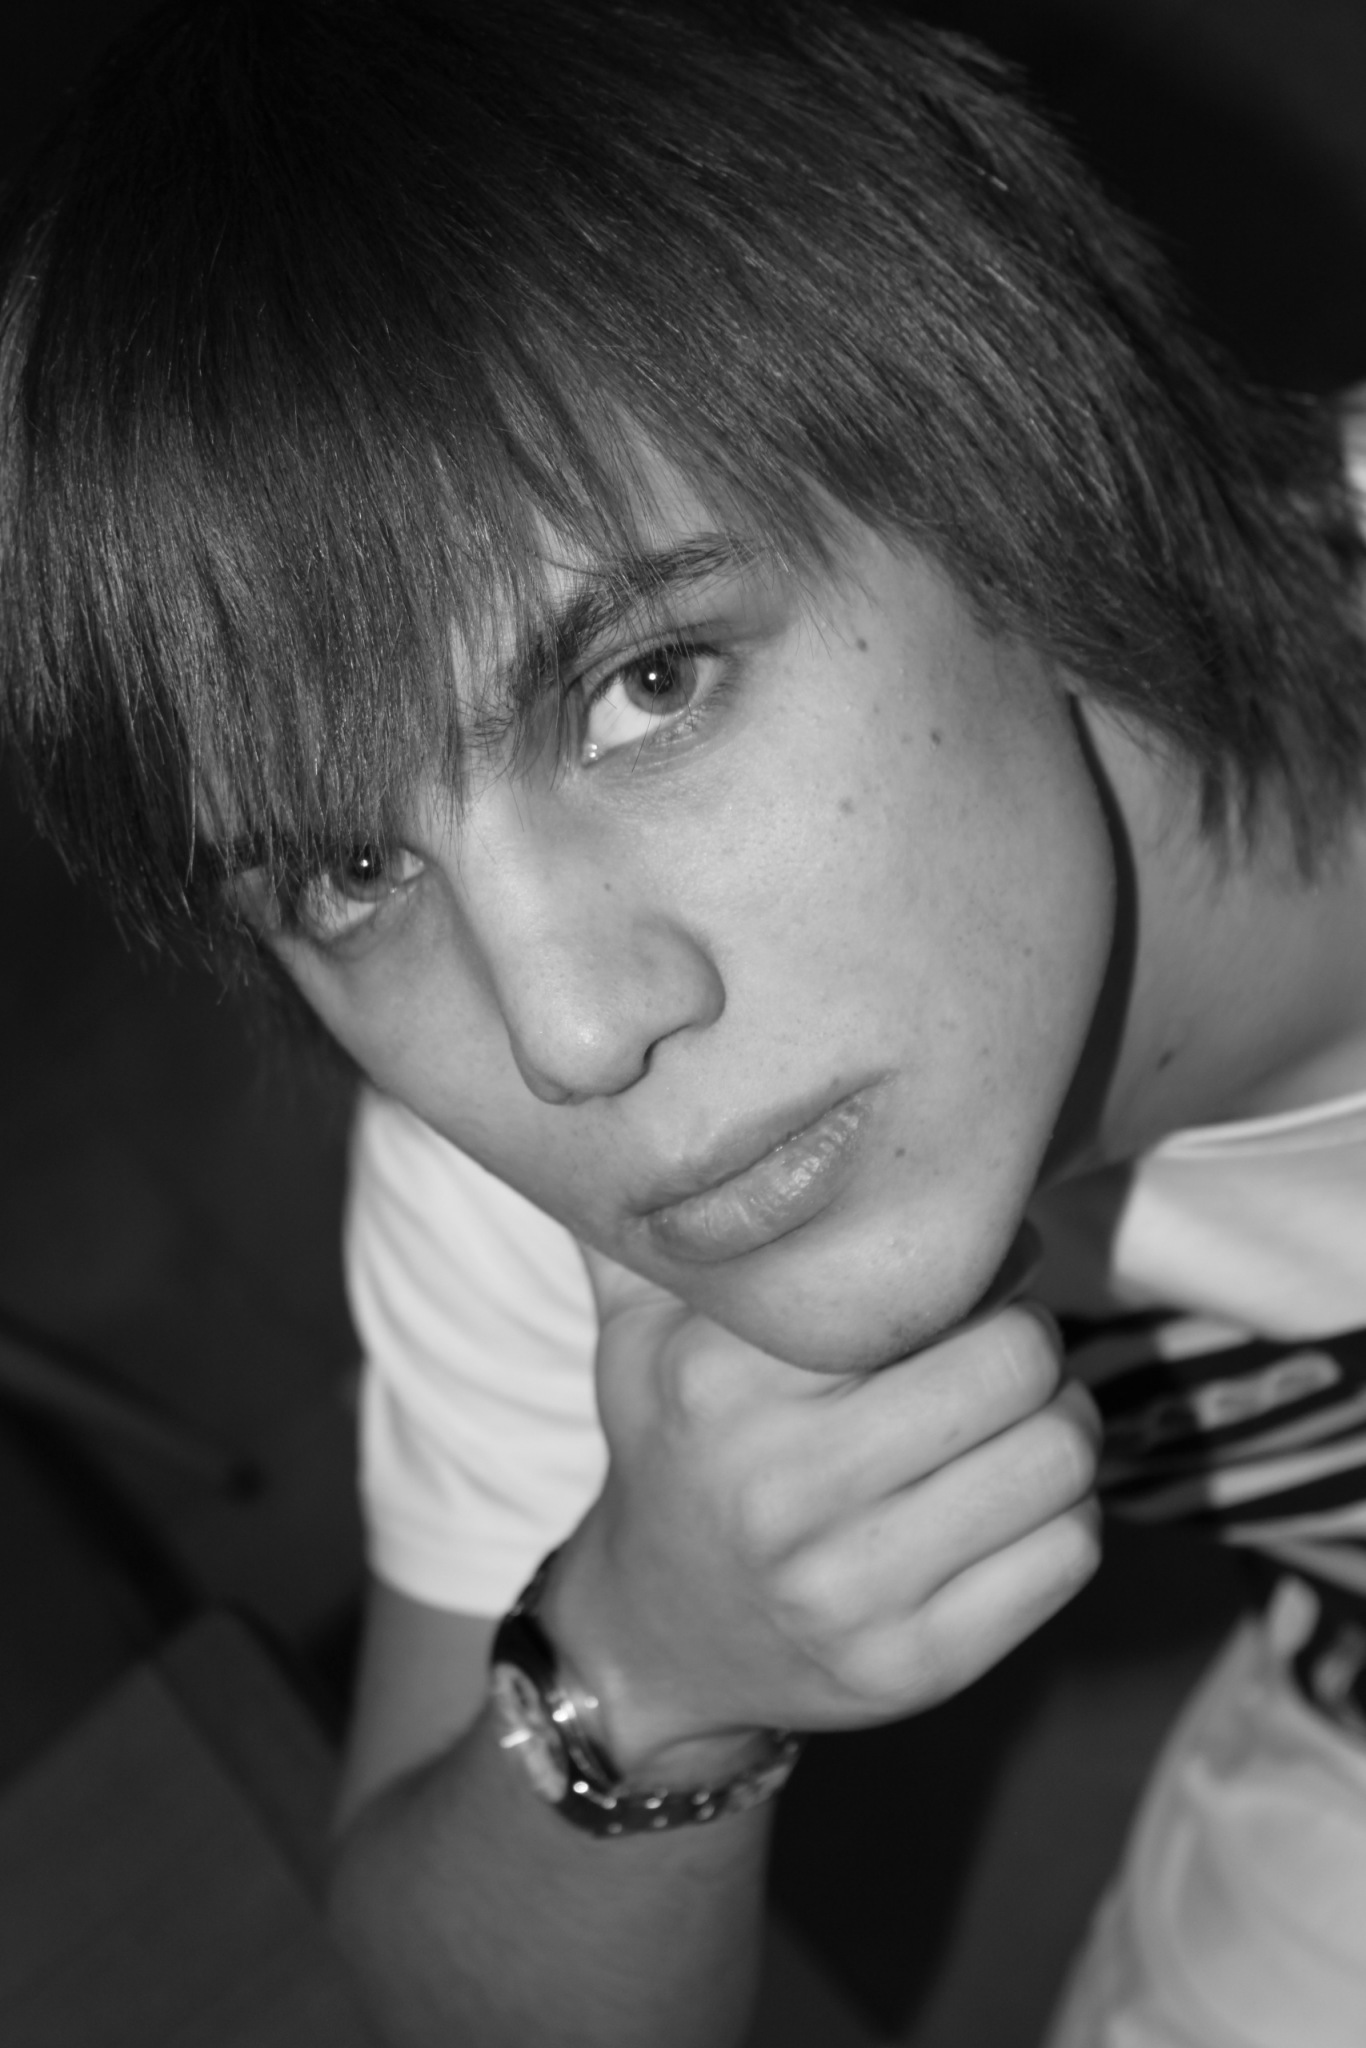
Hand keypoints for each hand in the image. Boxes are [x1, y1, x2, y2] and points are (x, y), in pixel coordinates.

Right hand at [542, 1252, 1100, 1778]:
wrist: (656, 1643)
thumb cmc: (674, 1451)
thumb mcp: (633, 1333)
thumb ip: (647, 1221)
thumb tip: (613, 1094)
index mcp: (717, 1384)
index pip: (923, 1285)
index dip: (983, 1262)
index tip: (977, 1264)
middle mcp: (780, 1489)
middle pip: (1017, 1366)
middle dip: (1033, 1342)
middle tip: (1004, 1344)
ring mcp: (851, 1590)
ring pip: (1060, 1459)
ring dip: (1062, 1425)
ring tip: (1015, 1419)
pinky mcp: (918, 1667)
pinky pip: (1068, 1555)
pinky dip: (1065, 1514)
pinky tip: (1008, 1502)